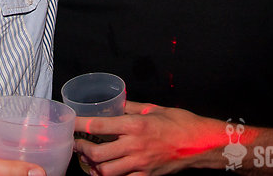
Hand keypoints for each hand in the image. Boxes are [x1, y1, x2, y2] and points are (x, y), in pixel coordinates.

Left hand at [73, 102, 228, 175]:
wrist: (201, 144)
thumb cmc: (180, 123)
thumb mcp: (154, 109)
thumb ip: (132, 107)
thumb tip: (117, 103)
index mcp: (135, 125)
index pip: (99, 126)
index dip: (80, 124)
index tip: (71, 122)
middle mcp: (134, 145)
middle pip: (97, 153)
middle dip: (82, 150)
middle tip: (77, 144)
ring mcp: (140, 164)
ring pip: (106, 171)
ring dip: (93, 166)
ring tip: (87, 160)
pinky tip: (106, 170)